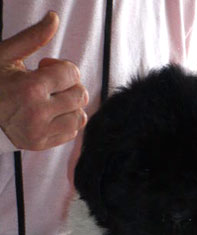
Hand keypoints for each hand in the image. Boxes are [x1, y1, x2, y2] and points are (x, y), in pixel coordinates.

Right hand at [0, 12, 87, 150]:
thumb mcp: (6, 56)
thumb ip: (32, 38)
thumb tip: (54, 18)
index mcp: (30, 89)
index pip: (71, 74)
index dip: (63, 68)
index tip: (46, 68)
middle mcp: (38, 114)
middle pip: (80, 96)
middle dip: (70, 85)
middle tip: (50, 85)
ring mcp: (40, 133)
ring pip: (80, 117)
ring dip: (70, 105)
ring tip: (52, 100)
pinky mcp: (41, 145)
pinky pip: (72, 133)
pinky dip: (66, 121)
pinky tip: (50, 114)